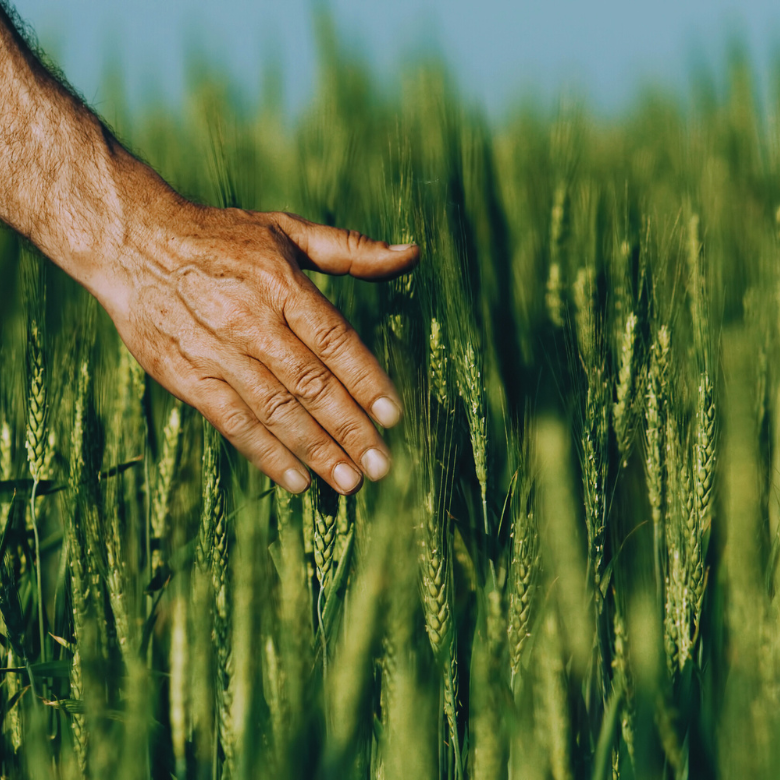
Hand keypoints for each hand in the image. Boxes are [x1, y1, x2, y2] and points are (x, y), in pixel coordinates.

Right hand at [99, 203, 418, 494]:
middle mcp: (250, 320)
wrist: (131, 244)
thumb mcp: (286, 231)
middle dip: (349, 429)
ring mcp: (215, 351)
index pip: (334, 341)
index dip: (366, 381)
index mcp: (281, 284)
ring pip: (275, 410)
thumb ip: (350, 251)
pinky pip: (232, 422)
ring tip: (348, 483)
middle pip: (310, 384)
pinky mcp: (186, 376)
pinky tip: (296, 481)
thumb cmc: (222, 239)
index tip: (393, 418)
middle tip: (380, 468)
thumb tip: (412, 255)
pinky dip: (265, 453)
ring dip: (314, 450)